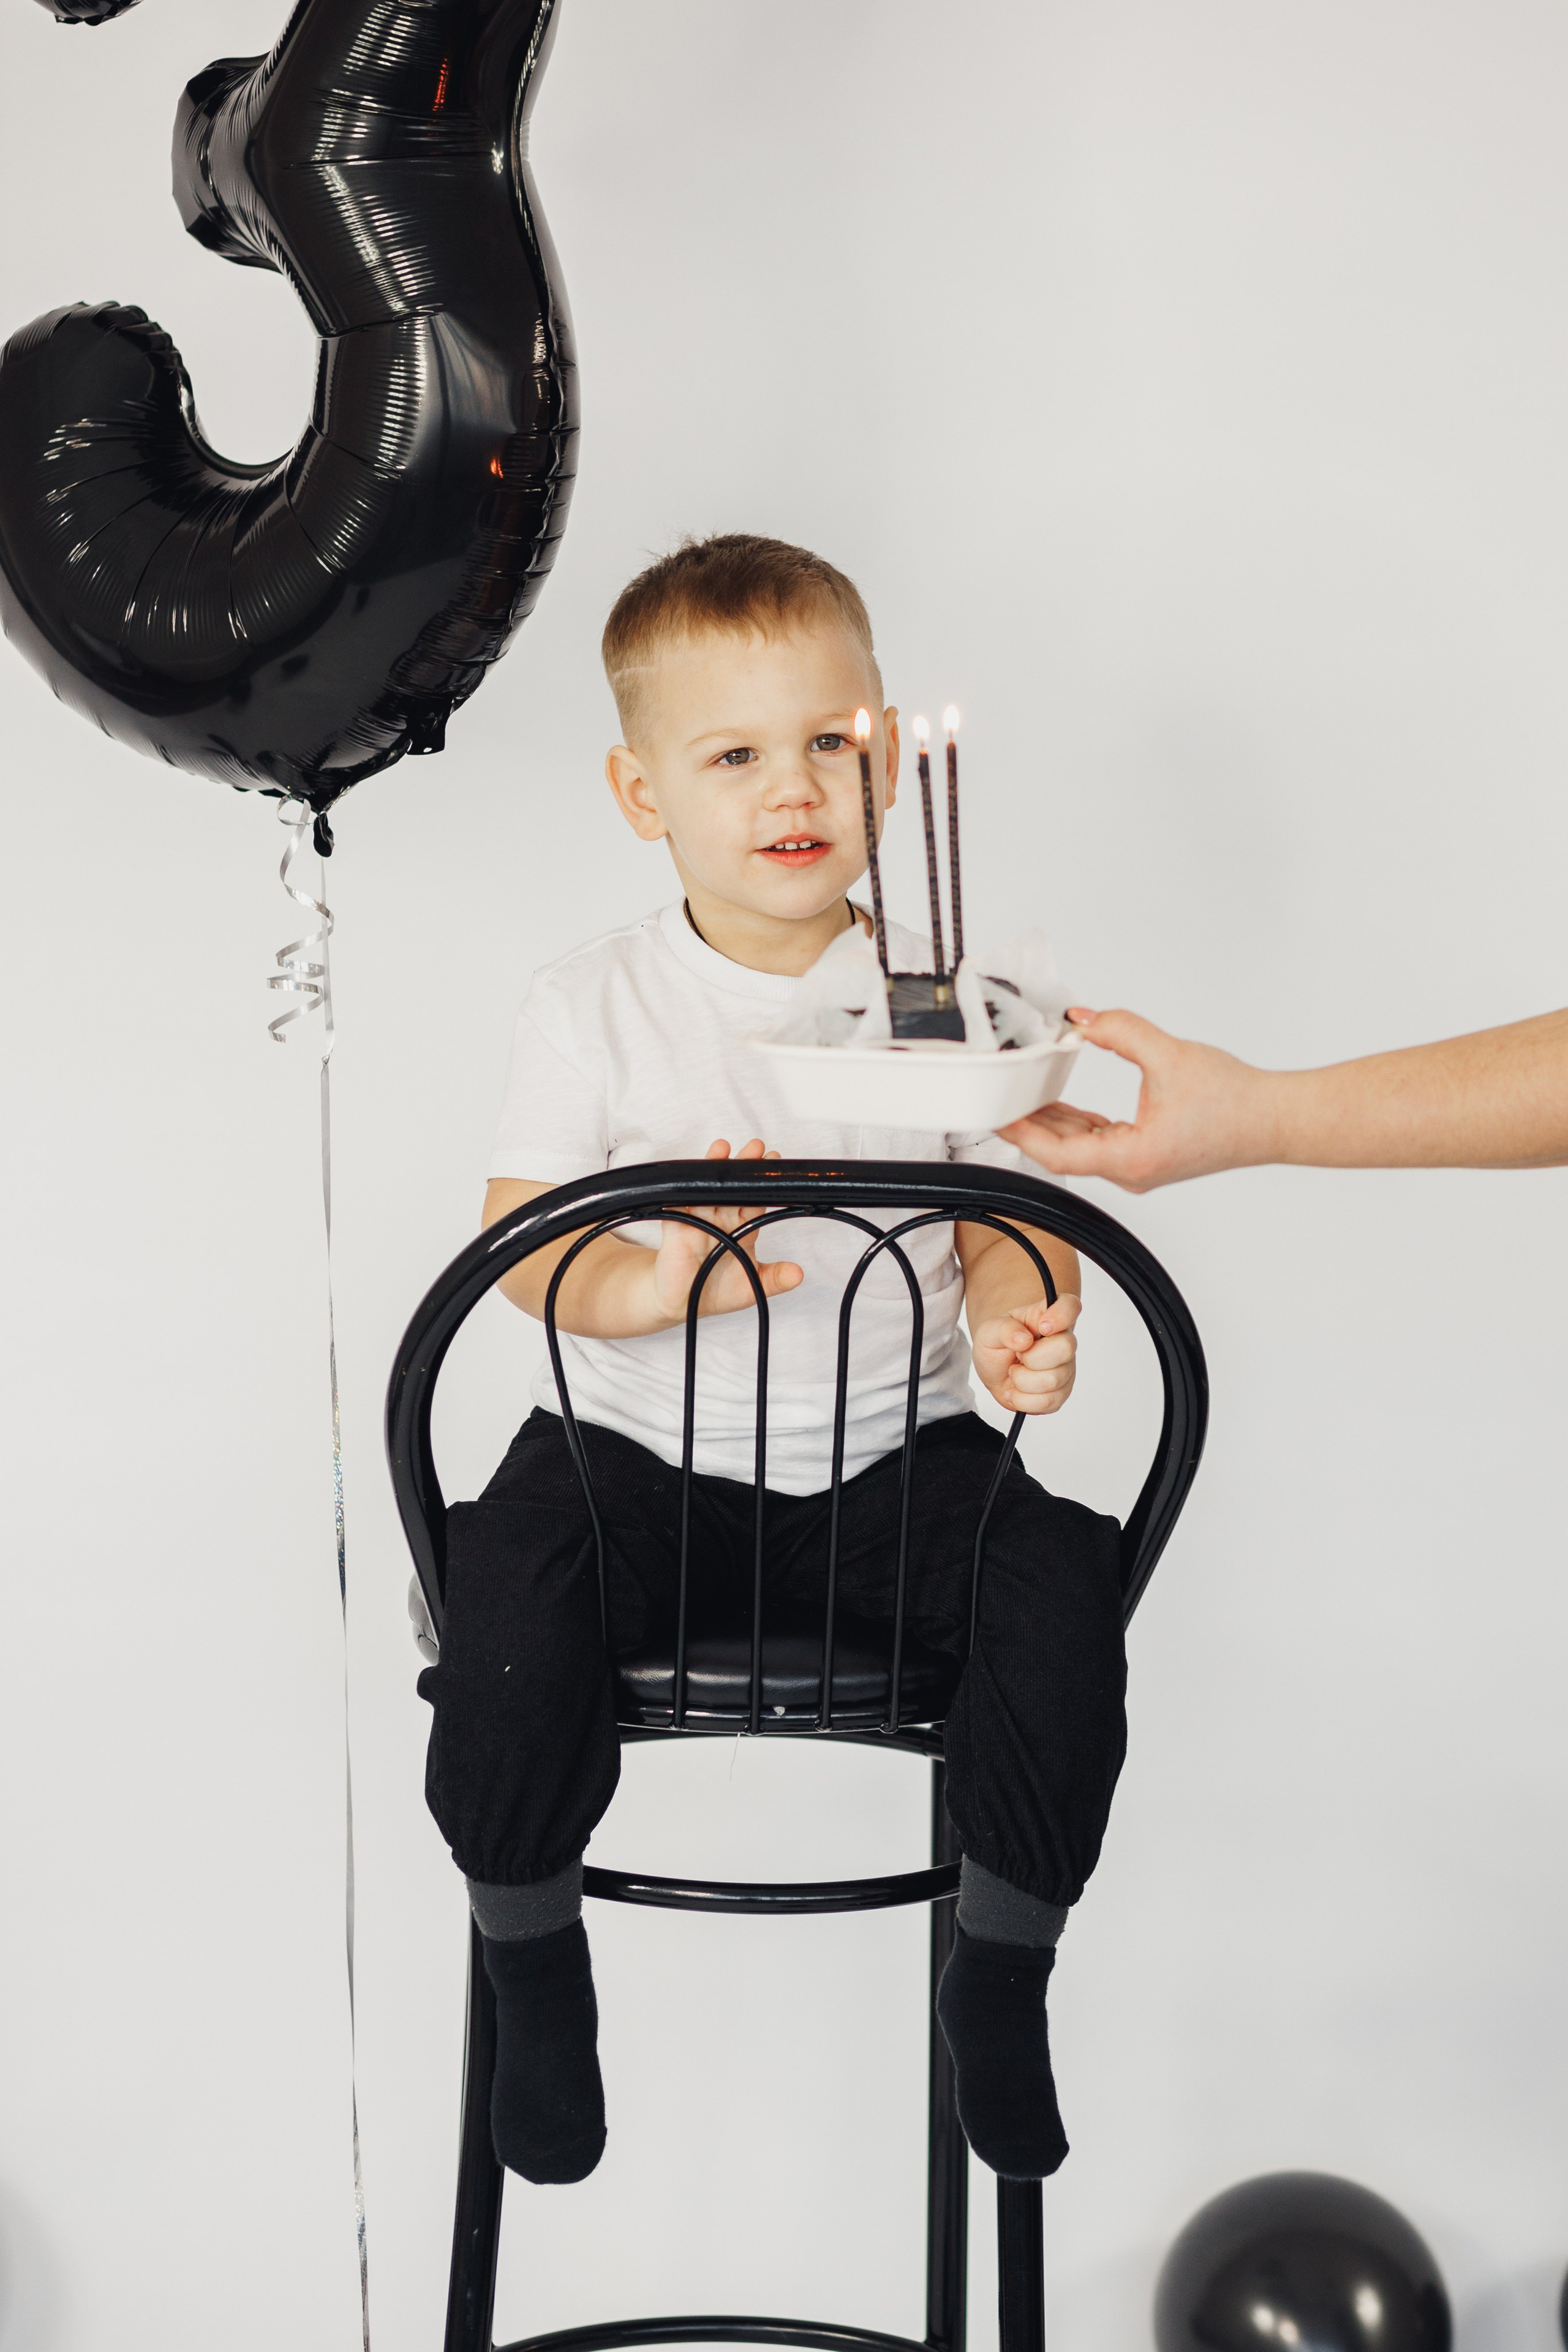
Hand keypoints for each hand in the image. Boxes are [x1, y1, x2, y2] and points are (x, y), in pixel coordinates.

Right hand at [650, 1137, 803, 1322]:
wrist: (681, 1304)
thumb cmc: (715, 1291)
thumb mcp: (752, 1287)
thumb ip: (774, 1279)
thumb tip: (799, 1274)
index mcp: (742, 1229)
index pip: (755, 1201)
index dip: (765, 1185)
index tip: (775, 1163)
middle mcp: (721, 1219)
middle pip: (732, 1188)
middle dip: (743, 1167)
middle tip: (756, 1147)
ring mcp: (698, 1221)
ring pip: (707, 1191)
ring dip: (714, 1169)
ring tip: (723, 1149)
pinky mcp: (676, 1229)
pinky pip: (678, 1208)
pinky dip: (683, 1194)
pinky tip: (689, 1179)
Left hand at [970, 1294, 1080, 1415]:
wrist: (994, 1371)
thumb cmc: (997, 1345)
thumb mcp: (989, 1331)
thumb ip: (1004, 1329)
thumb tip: (1023, 1339)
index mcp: (1047, 1317)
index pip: (1070, 1306)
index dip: (1062, 1315)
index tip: (1042, 1326)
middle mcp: (1062, 1342)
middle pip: (1066, 1348)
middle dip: (1031, 1357)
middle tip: (1017, 1356)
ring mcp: (1065, 1369)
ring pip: (1053, 1379)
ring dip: (1022, 1380)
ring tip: (1014, 1372)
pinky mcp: (1061, 1393)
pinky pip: (1049, 1402)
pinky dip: (1024, 1400)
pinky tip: (1015, 1391)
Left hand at [1001, 1008, 1277, 1192]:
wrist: (1274, 1119)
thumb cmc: (1236, 1101)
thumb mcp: (1170, 1056)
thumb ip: (1121, 1031)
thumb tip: (1082, 1019)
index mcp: (1132, 1157)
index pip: (1057, 1152)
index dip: (1021, 1132)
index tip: (996, 1113)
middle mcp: (1131, 1170)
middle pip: (1062, 1150)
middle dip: (1028, 1122)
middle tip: (998, 1095)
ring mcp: (1138, 1166)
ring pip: (1079, 1146)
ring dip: (1051, 1121)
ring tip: (1021, 1093)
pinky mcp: (1146, 1155)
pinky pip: (1098, 1141)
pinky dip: (1076, 1122)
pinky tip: (1059, 1102)